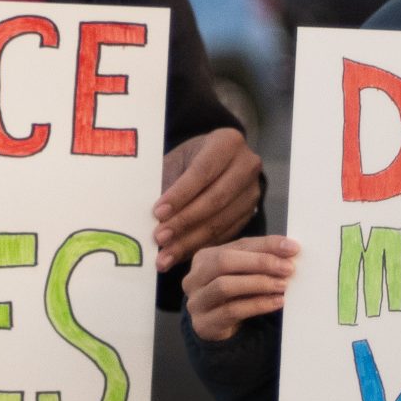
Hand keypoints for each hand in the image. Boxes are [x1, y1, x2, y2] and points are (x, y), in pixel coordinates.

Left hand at [155, 127, 262, 271]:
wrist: (215, 162)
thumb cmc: (188, 160)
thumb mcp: (176, 160)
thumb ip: (166, 182)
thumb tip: (147, 215)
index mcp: (227, 142)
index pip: (203, 171)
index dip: (181, 194)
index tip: (157, 213)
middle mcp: (247, 166)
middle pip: (215, 199)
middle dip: (184, 221)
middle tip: (160, 237)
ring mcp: (252, 192)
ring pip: (221, 221)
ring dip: (190, 241)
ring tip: (165, 255)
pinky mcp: (251, 214)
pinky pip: (225, 236)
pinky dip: (200, 248)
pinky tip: (179, 257)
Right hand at [183, 236, 299, 340]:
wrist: (217, 327)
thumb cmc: (233, 295)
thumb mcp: (243, 273)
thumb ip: (260, 258)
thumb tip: (289, 248)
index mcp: (204, 258)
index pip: (238, 245)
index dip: (266, 245)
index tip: (292, 248)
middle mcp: (194, 278)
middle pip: (224, 262)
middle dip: (259, 263)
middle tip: (287, 268)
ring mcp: (196, 301)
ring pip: (225, 286)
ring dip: (258, 284)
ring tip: (282, 285)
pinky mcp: (204, 323)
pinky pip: (232, 311)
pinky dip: (257, 305)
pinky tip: (276, 302)